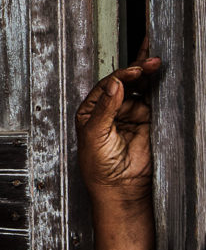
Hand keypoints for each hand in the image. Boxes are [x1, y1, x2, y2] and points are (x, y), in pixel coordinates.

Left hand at [75, 39, 160, 205]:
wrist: (120, 187)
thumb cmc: (99, 168)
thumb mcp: (95, 136)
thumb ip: (105, 109)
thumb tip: (115, 84)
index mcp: (90, 111)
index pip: (106, 87)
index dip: (121, 76)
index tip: (134, 72)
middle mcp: (109, 110)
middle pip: (123, 82)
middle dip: (136, 69)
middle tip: (150, 62)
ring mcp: (128, 114)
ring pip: (139, 87)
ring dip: (147, 73)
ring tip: (156, 62)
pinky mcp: (145, 120)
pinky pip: (151, 99)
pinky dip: (157, 86)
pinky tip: (160, 74)